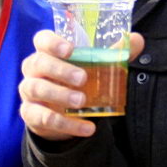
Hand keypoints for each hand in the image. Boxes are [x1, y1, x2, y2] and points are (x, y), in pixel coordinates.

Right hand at [18, 29, 144, 140]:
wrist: (62, 115)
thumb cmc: (76, 81)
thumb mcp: (94, 67)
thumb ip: (114, 54)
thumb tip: (137, 39)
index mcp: (48, 52)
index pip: (41, 40)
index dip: (52, 42)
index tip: (70, 49)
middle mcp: (33, 69)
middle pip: (37, 63)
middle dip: (59, 70)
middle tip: (83, 78)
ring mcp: (29, 91)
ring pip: (35, 88)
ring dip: (59, 95)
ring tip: (82, 102)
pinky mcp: (31, 114)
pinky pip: (43, 118)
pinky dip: (67, 124)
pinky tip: (87, 127)